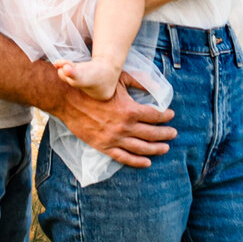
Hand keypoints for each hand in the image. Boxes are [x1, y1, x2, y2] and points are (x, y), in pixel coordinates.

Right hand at [52, 79, 174, 168]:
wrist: (68, 99)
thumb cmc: (94, 87)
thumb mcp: (119, 79)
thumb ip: (139, 82)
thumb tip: (155, 86)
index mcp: (130, 110)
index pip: (155, 116)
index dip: (165, 116)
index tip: (171, 115)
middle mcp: (124, 126)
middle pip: (152, 134)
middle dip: (165, 134)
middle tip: (173, 134)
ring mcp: (114, 138)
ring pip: (141, 148)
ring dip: (156, 149)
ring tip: (165, 148)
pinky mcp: (103, 146)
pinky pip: (123, 157)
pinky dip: (137, 161)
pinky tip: (147, 162)